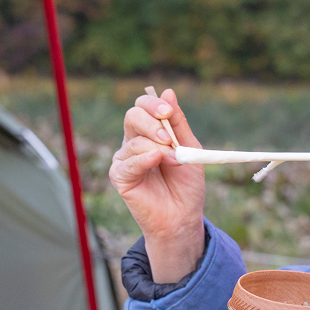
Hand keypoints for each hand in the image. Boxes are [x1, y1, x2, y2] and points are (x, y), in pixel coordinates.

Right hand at [109, 88, 205, 282]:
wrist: (183, 217)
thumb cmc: (186, 185)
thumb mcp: (190, 149)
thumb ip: (178, 123)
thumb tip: (169, 92)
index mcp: (149, 133)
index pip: (143, 107)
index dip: (153, 104)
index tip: (168, 111)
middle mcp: (133, 143)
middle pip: (132, 115)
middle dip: (152, 122)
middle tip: (170, 138)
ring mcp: (125, 159)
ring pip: (134, 140)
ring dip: (159, 148)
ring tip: (176, 161)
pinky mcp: (120, 177)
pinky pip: (128, 161)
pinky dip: (144, 158)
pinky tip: (156, 160)